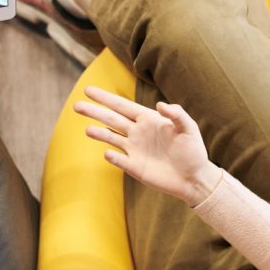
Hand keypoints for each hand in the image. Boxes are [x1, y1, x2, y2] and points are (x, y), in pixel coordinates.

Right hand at [74, 86, 220, 205]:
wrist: (194, 179)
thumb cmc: (193, 151)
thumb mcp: (189, 129)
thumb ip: (177, 114)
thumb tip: (160, 105)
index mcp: (147, 119)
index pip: (121, 106)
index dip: (105, 98)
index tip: (88, 90)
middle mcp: (137, 132)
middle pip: (110, 119)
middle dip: (94, 112)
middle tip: (76, 106)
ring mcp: (134, 149)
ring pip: (110, 137)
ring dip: (98, 133)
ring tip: (87, 130)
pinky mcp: (134, 167)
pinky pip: (119, 159)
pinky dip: (112, 156)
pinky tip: (108, 153)